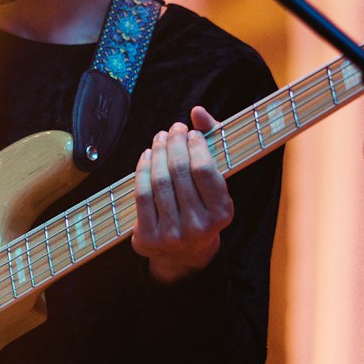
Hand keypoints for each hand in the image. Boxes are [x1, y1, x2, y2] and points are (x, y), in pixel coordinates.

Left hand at [131, 106, 233, 284]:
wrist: (186, 252)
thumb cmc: (203, 206)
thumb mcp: (216, 181)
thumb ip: (212, 141)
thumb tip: (198, 111)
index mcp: (222, 214)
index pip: (203, 170)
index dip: (195, 146)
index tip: (191, 133)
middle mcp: (198, 227)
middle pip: (179, 173)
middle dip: (174, 144)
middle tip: (173, 129)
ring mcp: (171, 235)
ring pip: (159, 182)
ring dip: (158, 152)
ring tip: (160, 138)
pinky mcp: (148, 238)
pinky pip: (141, 196)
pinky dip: (142, 171)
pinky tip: (147, 155)